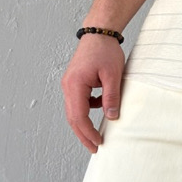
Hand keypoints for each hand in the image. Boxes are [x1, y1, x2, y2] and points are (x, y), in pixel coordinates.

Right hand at [62, 35, 123, 152]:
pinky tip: (100, 109)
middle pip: (72, 118)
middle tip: (95, 148)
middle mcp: (68, 86)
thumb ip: (111, 97)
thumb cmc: (105, 50)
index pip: (79, 117)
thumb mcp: (112, 75)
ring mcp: (69, 84)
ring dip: (84, 125)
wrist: (99, 32)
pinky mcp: (74, 82)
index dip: (88, 133)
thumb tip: (111, 117)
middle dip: (83, 135)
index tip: (98, 143)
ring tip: (96, 137)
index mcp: (75, 85)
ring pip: (74, 111)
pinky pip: (78, 102)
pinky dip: (87, 111)